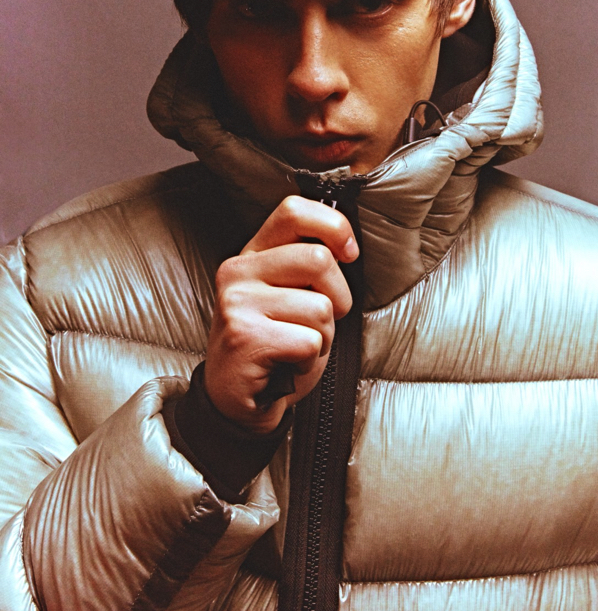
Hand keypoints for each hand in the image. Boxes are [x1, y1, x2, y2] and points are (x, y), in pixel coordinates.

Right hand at [204, 196, 358, 432]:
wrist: (239, 399)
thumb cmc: (275, 343)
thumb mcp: (289, 292)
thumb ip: (306, 263)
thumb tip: (346, 243)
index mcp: (252, 253)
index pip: (294, 211)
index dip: (333, 226)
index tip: (348, 253)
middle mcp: (238, 271)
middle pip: (319, 259)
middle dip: (337, 297)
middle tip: (319, 321)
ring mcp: (237, 303)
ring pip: (320, 307)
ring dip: (323, 335)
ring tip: (296, 345)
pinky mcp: (244, 338)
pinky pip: (310, 340)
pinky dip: (310, 358)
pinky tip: (287, 363)